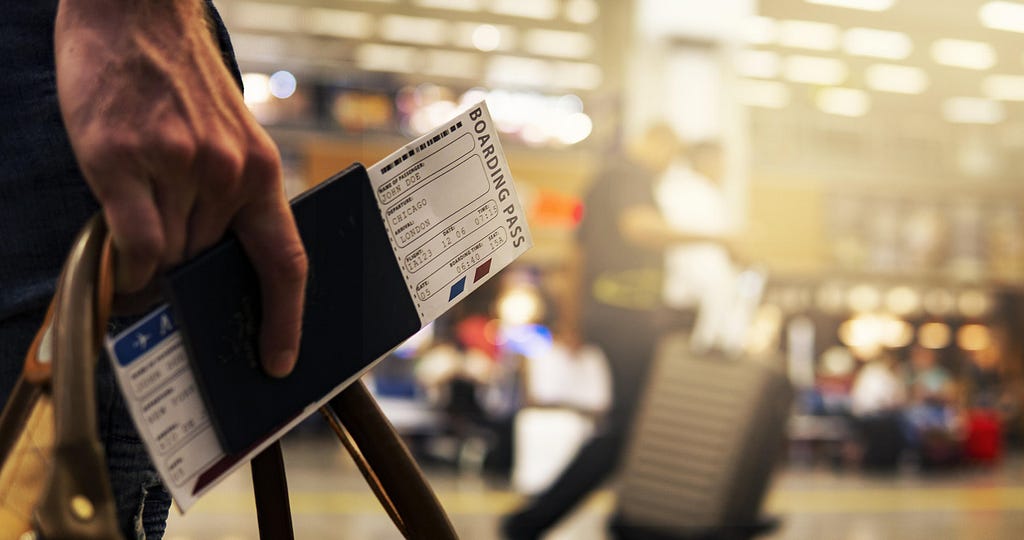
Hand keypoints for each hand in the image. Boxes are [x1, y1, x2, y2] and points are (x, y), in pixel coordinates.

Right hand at [55, 0, 306, 376]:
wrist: (136, 15)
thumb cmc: (182, 83)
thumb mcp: (229, 139)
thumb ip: (228, 199)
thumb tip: (210, 268)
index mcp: (261, 172)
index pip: (286, 262)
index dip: (285, 319)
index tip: (279, 360)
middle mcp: (225, 174)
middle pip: (208, 265)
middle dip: (189, 279)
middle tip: (171, 284)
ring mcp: (175, 167)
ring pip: (168, 258)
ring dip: (153, 264)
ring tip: (137, 236)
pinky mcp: (122, 160)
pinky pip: (133, 243)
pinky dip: (127, 262)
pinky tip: (121, 255)